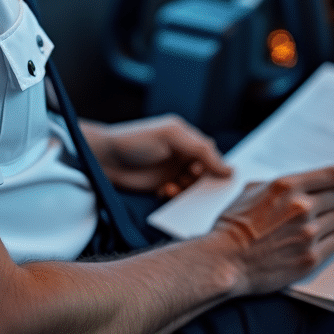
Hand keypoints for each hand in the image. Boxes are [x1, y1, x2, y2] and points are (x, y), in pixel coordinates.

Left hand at [81, 115, 230, 196]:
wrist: (104, 158)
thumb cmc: (135, 140)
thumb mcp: (171, 136)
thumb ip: (200, 150)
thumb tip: (228, 169)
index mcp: (187, 138)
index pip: (213, 154)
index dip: (219, 167)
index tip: (225, 181)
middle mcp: (182, 155)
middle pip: (206, 173)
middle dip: (204, 182)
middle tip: (195, 185)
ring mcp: (172, 172)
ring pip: (194, 187)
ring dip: (188, 190)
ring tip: (173, 186)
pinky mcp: (162, 187)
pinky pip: (180, 197)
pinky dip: (176, 196)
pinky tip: (164, 192)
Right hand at [212, 164, 333, 296]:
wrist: (224, 260)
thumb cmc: (233, 225)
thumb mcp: (251, 192)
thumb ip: (279, 185)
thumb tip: (300, 185)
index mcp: (286, 185)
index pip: (333, 174)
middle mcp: (301, 206)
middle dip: (330, 202)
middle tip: (314, 210)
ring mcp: (308, 233)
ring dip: (328, 222)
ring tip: (304, 229)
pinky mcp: (311, 257)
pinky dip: (329, 241)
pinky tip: (311, 243)